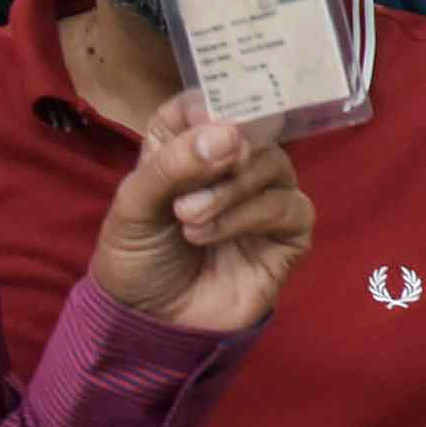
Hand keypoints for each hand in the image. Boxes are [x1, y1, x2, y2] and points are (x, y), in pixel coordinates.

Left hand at [89, 94, 312, 331]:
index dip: (208, 103)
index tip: (201, 121)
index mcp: (189, 146)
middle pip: (250, 130)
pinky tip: (211, 236)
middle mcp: (234, 165)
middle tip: (185, 196)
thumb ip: (173, 164)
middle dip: (220, 157)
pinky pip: (291, 207)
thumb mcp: (134, 206)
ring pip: (275, 164)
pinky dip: (251, 215)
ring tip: (190, 220)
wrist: (147, 325)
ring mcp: (265, 198)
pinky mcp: (288, 234)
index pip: (209, 101)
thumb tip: (229, 132)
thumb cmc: (136, 258)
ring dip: (231, 190)